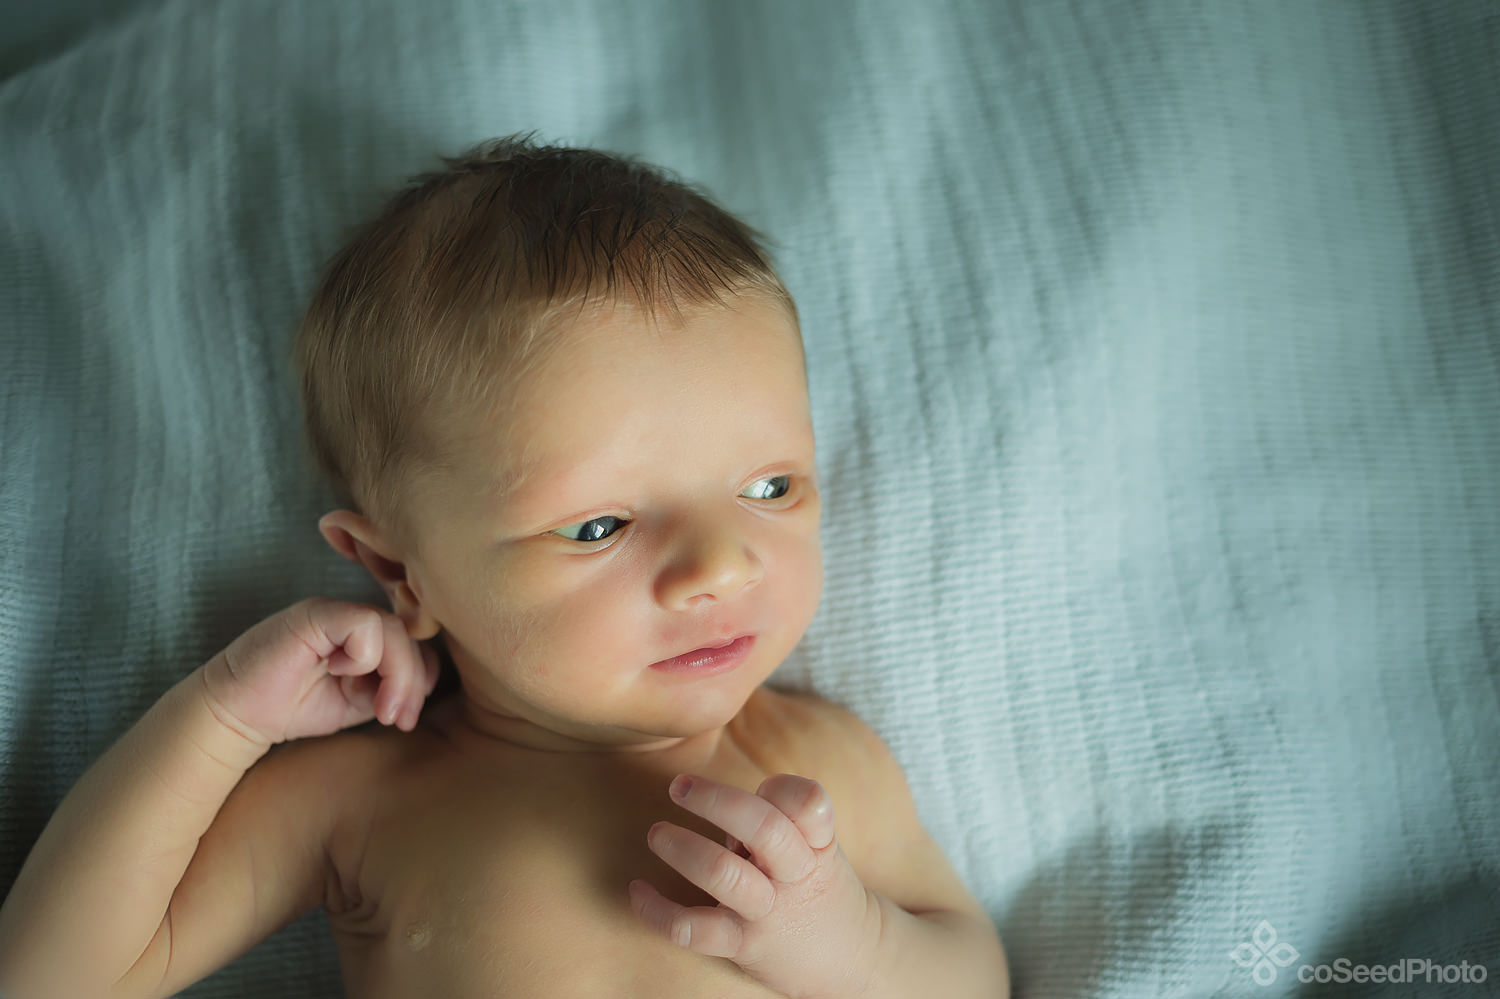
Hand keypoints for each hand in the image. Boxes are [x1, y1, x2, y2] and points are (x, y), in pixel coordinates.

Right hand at [199, 597, 440, 746]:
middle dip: (412, 683)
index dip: (420, 678)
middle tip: (396, 718)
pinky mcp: (316, 614)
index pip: (417, 643)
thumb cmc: (297, 707)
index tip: (402, 718)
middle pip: (411, 637)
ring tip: (378, 709)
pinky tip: (338, 673)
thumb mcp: (360, 702)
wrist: (239, 715)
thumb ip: (393, 687)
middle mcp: (353, 616)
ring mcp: (334, 611)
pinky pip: (364, 625)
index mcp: (367, 634)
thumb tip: (429, 680)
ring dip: (396, 675)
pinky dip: (362, 657)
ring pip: (394, 630)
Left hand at [628, 773, 882, 998]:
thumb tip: (713, 793)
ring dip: (683, 849)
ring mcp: (768, 911)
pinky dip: (656, 910)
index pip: (807, 803)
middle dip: (716, 801)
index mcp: (815, 842)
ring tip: (656, 834)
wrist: (850, 959)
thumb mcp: (814, 844)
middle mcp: (794, 874)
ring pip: (723, 875)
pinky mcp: (742, 945)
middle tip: (680, 786)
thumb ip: (774, 813)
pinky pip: (693, 930)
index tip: (763, 785)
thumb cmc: (813, 883)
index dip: (784, 789)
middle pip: (763, 828)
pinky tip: (637, 890)